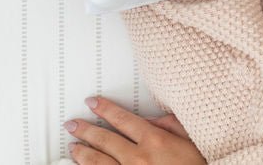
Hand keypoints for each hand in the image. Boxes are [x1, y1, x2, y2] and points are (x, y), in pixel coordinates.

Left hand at [66, 95, 205, 164]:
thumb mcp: (189, 139)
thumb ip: (169, 125)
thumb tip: (152, 119)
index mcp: (154, 140)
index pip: (122, 119)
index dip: (105, 109)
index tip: (92, 103)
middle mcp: (138, 158)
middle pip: (105, 140)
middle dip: (86, 130)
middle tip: (72, 125)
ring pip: (98, 162)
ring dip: (83, 153)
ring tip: (73, 146)